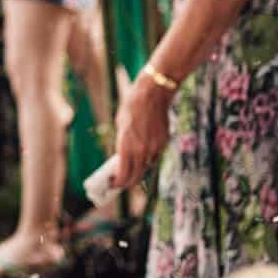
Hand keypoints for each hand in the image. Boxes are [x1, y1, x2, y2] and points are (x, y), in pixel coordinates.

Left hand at [109, 74, 172, 189]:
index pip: (123, 174)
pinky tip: (142, 156)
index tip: (112, 184)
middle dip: (127, 182)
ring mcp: (155, 148)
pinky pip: (155, 157)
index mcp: (126, 146)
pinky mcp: (164, 143)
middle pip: (136, 176)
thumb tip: (121, 157)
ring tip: (130, 169)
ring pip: (146, 168)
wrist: (153, 93)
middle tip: (120, 182)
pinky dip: (148, 160)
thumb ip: (122, 143)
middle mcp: (142, 151)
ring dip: (138, 171)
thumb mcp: (120, 125)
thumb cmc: (132, 106)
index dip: (117, 182)